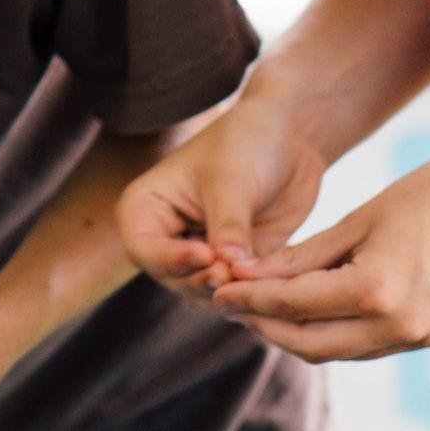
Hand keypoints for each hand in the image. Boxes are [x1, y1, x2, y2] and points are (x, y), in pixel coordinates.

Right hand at [118, 94, 327, 303]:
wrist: (287, 138)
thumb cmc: (246, 143)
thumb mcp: (231, 181)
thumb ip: (228, 228)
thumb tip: (230, 270)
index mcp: (146, 207)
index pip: (142, 248)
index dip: (170, 259)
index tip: (206, 256)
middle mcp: (166, 235)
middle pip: (169, 277)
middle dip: (200, 280)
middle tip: (230, 273)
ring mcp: (198, 252)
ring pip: (199, 291)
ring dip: (225, 291)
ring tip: (250, 276)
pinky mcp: (230, 264)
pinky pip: (232, 290)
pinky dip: (247, 292)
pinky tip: (266, 282)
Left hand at [208, 144, 429, 360]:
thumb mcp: (362, 218)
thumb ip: (306, 256)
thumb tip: (254, 277)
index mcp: (375, 290)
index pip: (293, 305)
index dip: (250, 300)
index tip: (217, 291)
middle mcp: (397, 325)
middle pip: (309, 343)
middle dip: (266, 326)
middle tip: (232, 304)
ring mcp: (418, 336)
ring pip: (337, 350)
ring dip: (297, 335)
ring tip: (263, 309)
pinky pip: (366, 345)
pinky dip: (332, 333)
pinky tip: (310, 311)